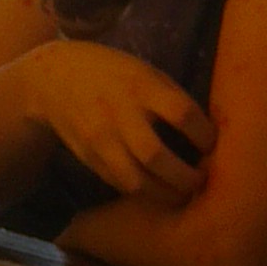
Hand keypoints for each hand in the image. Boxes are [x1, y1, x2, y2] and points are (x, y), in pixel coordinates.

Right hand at [20, 40, 213, 203]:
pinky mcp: (89, 158)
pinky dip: (143, 192)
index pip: (182, 114)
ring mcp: (101, 140)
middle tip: (202, 181)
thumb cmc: (112, 72)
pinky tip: (157, 190)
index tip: (213, 144)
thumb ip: (172, 97)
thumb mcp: (144, 71)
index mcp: (140, 85)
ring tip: (182, 194)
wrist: (53, 78)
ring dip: (165, 194)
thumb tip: (208, 132)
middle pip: (156, 156)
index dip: (204, 134)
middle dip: (185, 177)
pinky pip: (120, 184)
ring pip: (136, 181)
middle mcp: (119, 114)